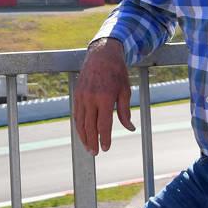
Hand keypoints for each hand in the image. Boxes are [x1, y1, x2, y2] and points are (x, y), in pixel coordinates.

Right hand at [72, 38, 134, 155]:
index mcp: (105, 98)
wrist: (102, 54)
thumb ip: (125, 112)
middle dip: (92, 141)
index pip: (103, 125)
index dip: (104, 138)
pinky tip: (83, 133)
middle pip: (90, 126)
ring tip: (88, 147)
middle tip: (96, 153)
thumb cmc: (117, 73)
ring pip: (80, 122)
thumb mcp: (125, 91)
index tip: (106, 148)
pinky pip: (77, 114)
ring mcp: (81, 96)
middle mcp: (91, 98)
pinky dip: (79, 125)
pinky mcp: (76, 94)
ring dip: (83, 136)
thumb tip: (130, 128)